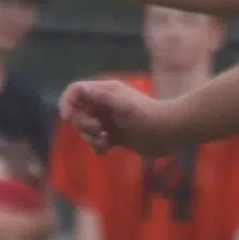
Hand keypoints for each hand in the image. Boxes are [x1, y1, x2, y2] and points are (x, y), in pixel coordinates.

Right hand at [60, 78, 182, 158]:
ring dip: (90, 138)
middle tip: (100, 130)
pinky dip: (97, 146)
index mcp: (105, 92)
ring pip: (85, 129)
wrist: (172, 133)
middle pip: (77, 113)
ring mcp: (109, 120)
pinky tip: (107, 149)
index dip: (66, 102)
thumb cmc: (149, 116)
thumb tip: (78, 90)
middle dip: (83, 124)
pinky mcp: (115, 136)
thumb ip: (100, 96)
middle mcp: (104, 104)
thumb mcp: (123, 105)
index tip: (67, 118)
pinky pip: (96, 141)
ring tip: (106, 141)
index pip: (75, 91)